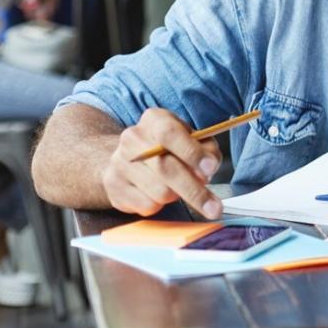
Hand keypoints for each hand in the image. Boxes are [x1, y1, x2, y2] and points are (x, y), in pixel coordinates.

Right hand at [102, 108, 222, 217]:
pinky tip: (159, 194)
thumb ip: (207, 151)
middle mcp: (132, 138)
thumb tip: (207, 169)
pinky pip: (146, 205)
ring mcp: (119, 162)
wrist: (130, 158)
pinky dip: (161, 206)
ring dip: (177, 197)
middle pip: (165, 168)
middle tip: (214, 207)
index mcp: (155, 119)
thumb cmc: (172, 148)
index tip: (210, 168)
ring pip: (159, 192)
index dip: (191, 152)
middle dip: (194, 191)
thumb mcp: (195, 140)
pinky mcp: (113, 186)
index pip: (169, 133)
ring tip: (178, 188)